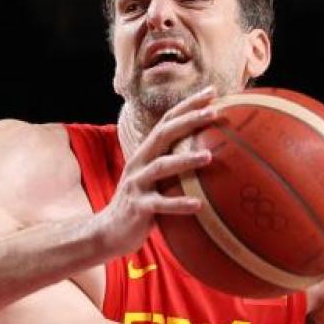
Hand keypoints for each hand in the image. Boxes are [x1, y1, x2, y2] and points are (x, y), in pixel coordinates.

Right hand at [94, 87, 220, 256]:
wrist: (109, 231)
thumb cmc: (142, 204)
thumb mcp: (155, 180)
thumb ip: (174, 165)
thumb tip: (211, 154)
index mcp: (146, 153)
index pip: (167, 121)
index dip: (188, 105)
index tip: (212, 92)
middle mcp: (139, 163)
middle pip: (163, 134)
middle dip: (189, 120)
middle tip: (214, 112)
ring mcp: (137, 184)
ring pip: (161, 166)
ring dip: (185, 160)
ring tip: (208, 156)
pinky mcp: (138, 207)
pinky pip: (161, 204)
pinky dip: (179, 204)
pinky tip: (199, 205)